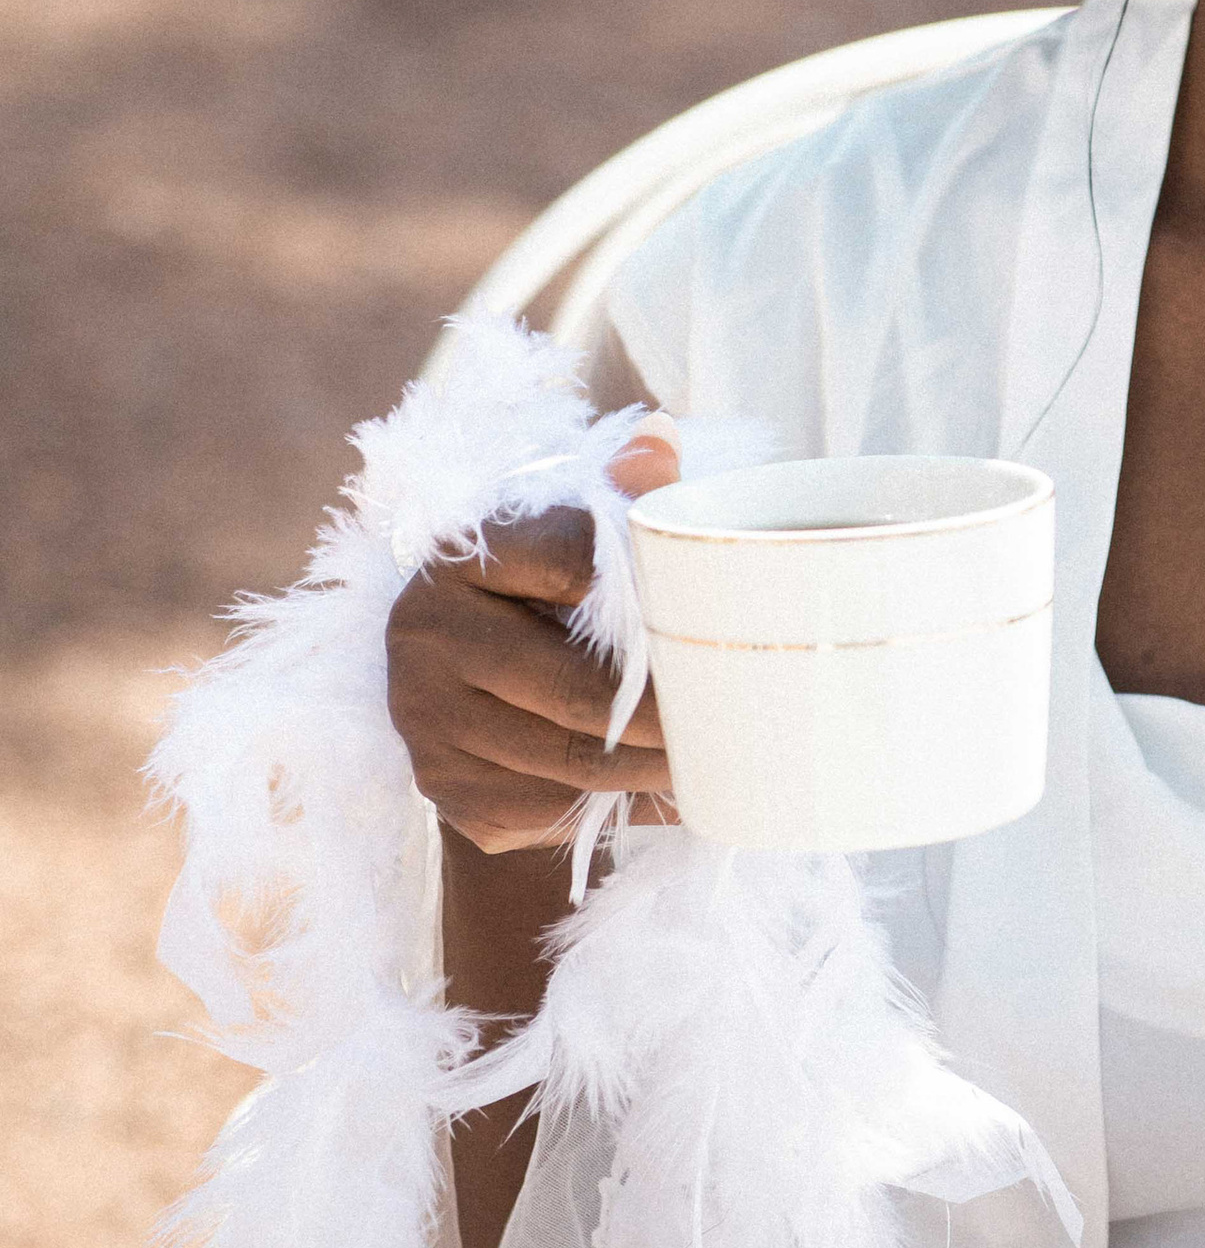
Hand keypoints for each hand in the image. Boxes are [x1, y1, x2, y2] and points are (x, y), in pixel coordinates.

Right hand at [385, 425, 678, 855]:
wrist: (470, 690)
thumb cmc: (545, 601)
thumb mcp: (576, 544)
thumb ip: (624, 495)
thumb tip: (661, 438)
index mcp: (462, 557)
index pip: (576, 564)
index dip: (652, 597)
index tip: (709, 620)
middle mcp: (424, 637)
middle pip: (581, 692)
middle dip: (670, 717)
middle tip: (737, 721)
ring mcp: (425, 722)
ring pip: (572, 763)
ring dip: (654, 772)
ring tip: (717, 761)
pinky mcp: (444, 792)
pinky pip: (550, 810)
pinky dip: (618, 808)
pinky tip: (661, 793)